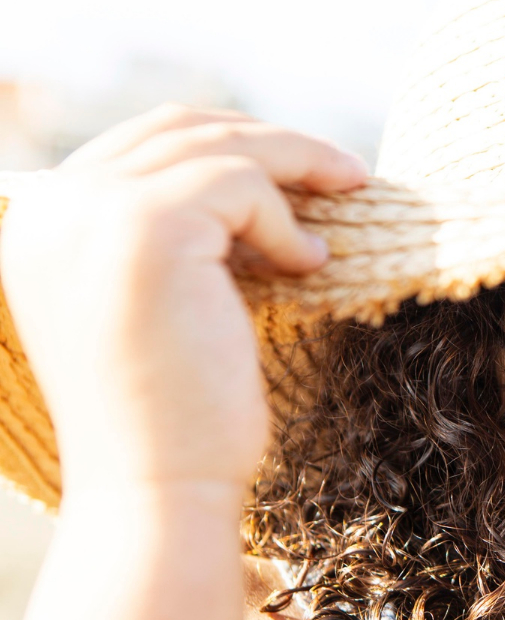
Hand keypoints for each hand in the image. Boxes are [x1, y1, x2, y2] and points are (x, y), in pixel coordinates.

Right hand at [0, 104, 365, 492]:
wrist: (159, 490)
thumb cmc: (176, 416)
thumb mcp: (160, 305)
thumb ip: (173, 237)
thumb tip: (257, 178)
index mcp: (40, 226)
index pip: (141, 145)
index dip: (227, 145)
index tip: (299, 169)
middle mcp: (50, 209)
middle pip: (178, 129)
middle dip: (273, 143)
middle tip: (346, 171)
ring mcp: (91, 213)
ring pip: (221, 148)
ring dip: (298, 169)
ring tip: (348, 203)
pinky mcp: (147, 228)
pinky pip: (242, 184)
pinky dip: (288, 220)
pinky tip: (312, 263)